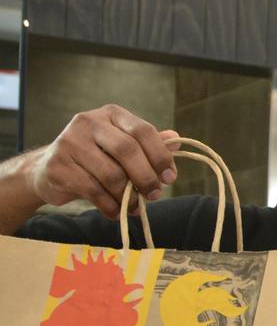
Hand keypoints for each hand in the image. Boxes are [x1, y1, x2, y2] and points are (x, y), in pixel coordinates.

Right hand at [29, 104, 179, 218]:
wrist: (49, 169)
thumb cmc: (96, 158)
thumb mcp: (122, 146)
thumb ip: (148, 144)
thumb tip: (176, 140)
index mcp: (111, 114)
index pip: (143, 130)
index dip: (161, 156)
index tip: (170, 178)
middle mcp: (89, 122)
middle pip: (127, 150)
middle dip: (146, 177)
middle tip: (155, 195)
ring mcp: (69, 142)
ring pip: (111, 174)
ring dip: (129, 197)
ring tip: (136, 207)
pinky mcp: (58, 166)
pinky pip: (93, 191)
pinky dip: (110, 206)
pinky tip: (116, 211)